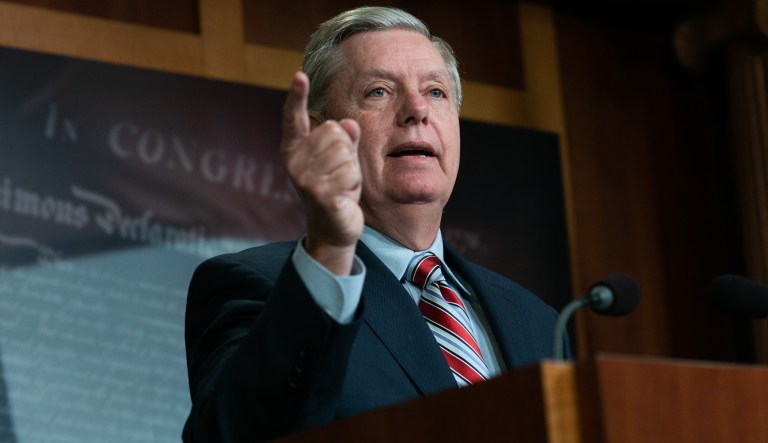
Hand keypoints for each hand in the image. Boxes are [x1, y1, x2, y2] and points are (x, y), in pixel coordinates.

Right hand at [281, 72, 362, 274]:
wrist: (332, 229)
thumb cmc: (336, 190)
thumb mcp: (341, 161)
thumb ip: (344, 140)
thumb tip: (347, 124)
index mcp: (294, 149)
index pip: (293, 117)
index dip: (296, 96)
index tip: (299, 75)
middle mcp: (294, 162)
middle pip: (333, 132)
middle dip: (346, 150)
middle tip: (338, 173)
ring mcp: (304, 178)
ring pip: (344, 152)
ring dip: (351, 169)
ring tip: (340, 185)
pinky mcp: (319, 194)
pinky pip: (349, 172)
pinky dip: (353, 183)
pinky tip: (344, 195)